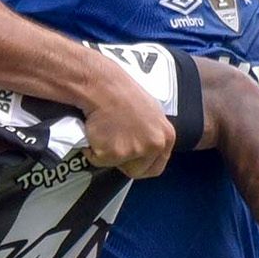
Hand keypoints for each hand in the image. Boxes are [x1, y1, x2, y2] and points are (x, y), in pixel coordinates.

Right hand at [80, 55, 175, 178]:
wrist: (102, 86)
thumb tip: (145, 146)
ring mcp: (135, 150)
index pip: (156, 168)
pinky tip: (95, 130)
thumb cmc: (122, 94)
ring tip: (105, 130)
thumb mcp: (151, 114)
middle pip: (137, 171)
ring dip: (106, 153)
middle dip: (122, 162)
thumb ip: (152, 134)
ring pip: (115, 165)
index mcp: (166, 137)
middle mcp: (155, 145)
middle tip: (114, 141)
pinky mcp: (114, 153)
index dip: (140, 166)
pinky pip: (97, 159)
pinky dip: (92, 149)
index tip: (129, 160)